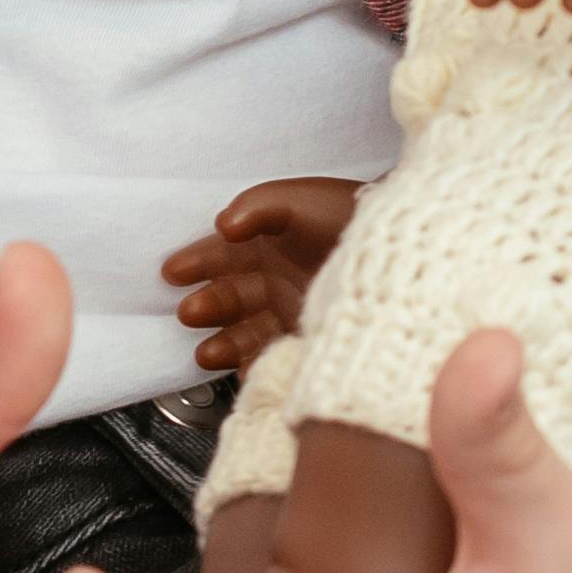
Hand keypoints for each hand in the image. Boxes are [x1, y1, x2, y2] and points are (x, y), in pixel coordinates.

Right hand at [160, 173, 360, 374]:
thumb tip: (222, 226)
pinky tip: (243, 372)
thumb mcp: (298, 200)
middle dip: (207, 306)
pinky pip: (274, 356)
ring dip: (223, 342)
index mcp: (268, 243)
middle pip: (230, 296)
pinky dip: (257, 367)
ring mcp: (293, 309)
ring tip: (205, 353)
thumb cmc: (348, 214)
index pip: (222, 254)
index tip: (171, 272)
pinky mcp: (309, 336)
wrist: (399, 250)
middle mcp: (276, 278)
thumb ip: (256, 207)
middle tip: (188, 313)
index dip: (195, 262)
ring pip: (246, 331)